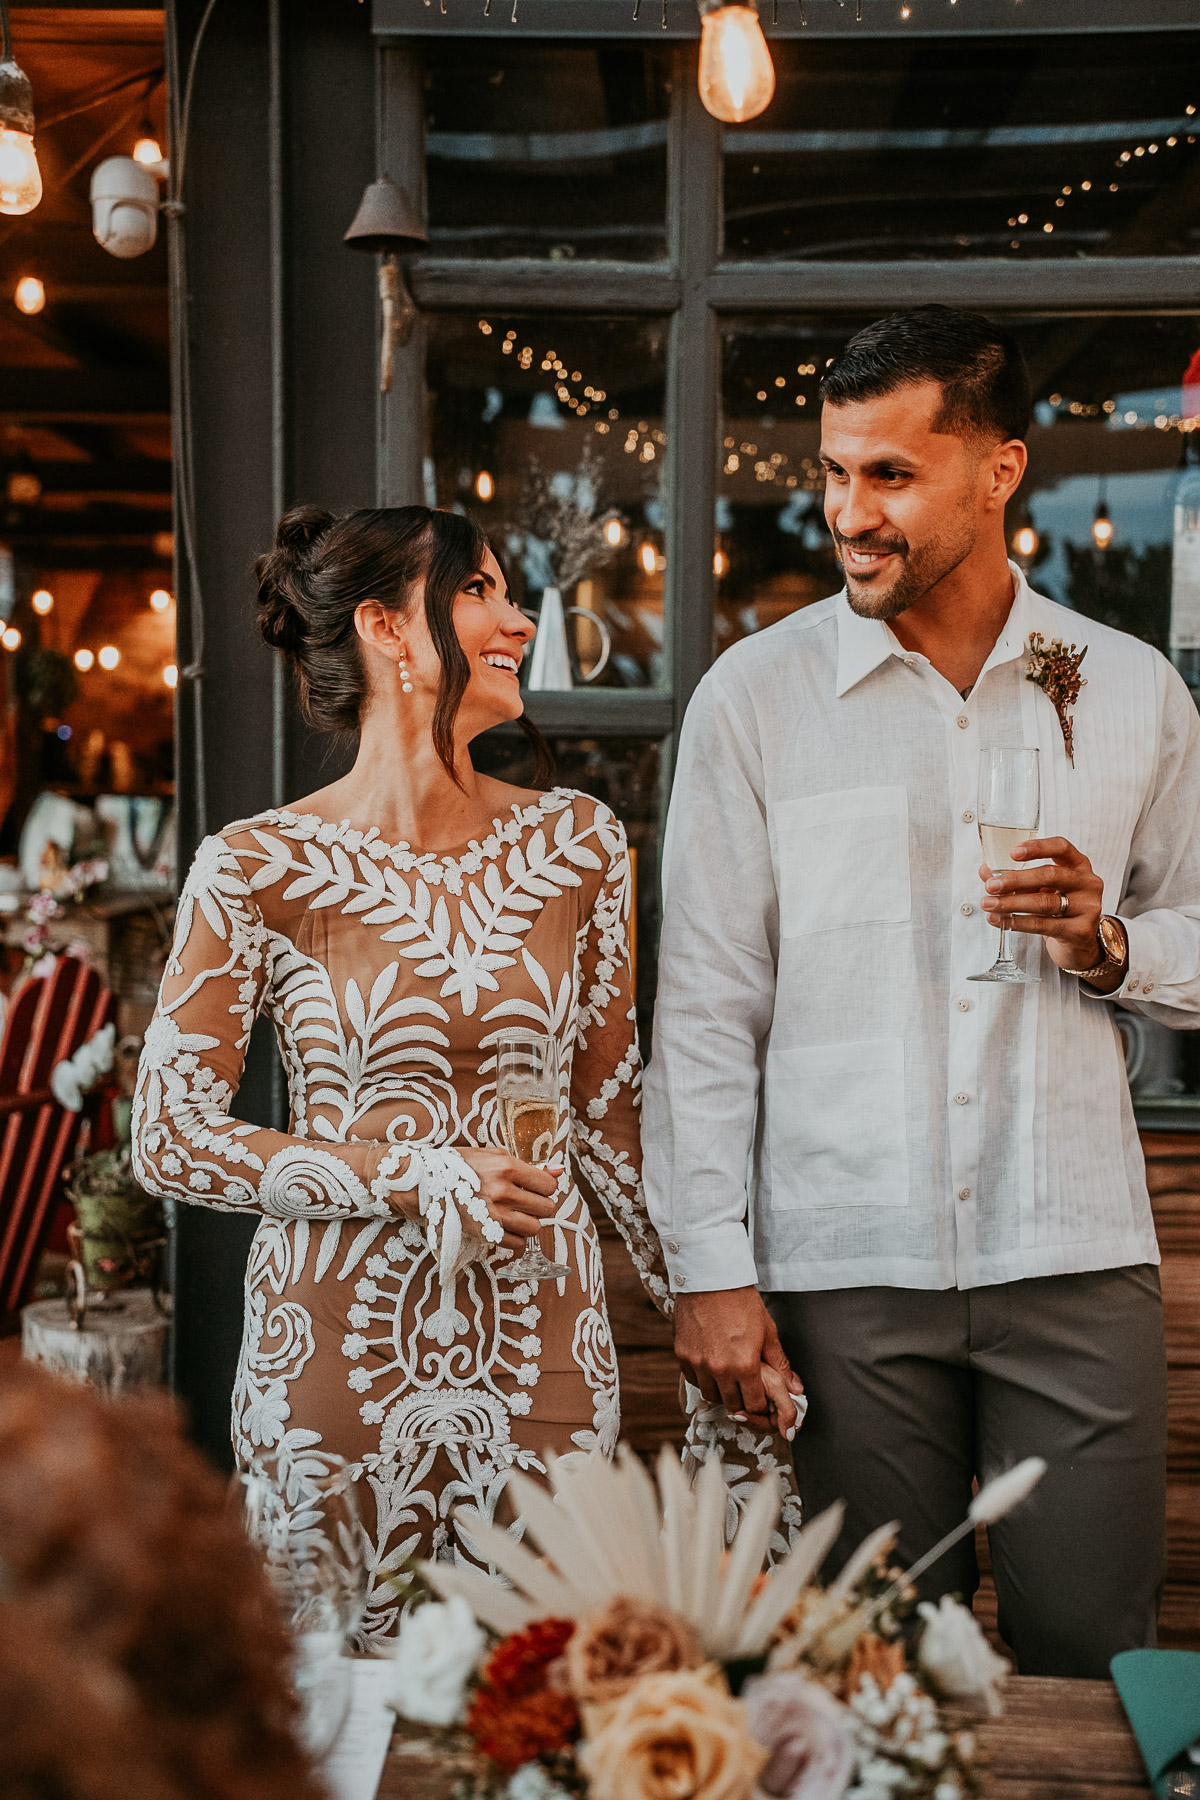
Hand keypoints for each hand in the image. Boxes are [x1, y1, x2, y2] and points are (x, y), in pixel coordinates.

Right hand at [456, 1147, 560, 1251]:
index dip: (545, 1188)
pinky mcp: (485, 1233)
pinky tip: (505, 1228)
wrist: (425, 1186)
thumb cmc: (459, 1167)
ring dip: (528, 1223)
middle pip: (546, 1208)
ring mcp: (495, 1215)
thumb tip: (558, 1170)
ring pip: (535, 1228)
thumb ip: (528, 1165)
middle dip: (539, 1206)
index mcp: (506, 1167)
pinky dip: (515, 1238)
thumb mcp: (493, 1155)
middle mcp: (503, 1191)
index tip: (535, 1188)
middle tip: (525, 1202)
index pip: (549, 1185)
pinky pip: (517, 1244)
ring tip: (514, 1215)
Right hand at [674, 1287, 805, 1438]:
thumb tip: (796, 1388)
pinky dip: (703, 1378)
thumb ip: (780, 1364)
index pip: (754, 1404)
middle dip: (742, 1400)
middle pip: (732, 1404)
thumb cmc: (741, 1301)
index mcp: (745, 1365)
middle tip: (745, 1388)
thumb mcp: (767, 1331)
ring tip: (729, 1377)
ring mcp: (698, 1363)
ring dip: (721, 1391)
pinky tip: (711, 1366)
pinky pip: (693, 1379)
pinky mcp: (682, 1354)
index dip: (760, 1404)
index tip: (761, 1397)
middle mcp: (719, 1369)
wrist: (712, 1278)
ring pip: (710, 1394)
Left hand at [979, 836, 1117, 982]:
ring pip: (1045, 902)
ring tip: (988, 904)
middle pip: (1050, 875)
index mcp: (1078, 864)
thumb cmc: (1055, 906)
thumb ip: (1015, 876)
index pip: (1061, 847)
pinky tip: (1000, 920)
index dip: (1037, 848)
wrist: (1077, 942)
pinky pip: (1043, 925)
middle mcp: (1087, 882)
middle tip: (990, 886)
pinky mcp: (1080, 930)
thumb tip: (985, 870)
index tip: (1012, 852)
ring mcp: (1087, 907)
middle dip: (1016, 879)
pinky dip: (1017, 922)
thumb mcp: (1038, 888)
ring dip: (1011, 903)